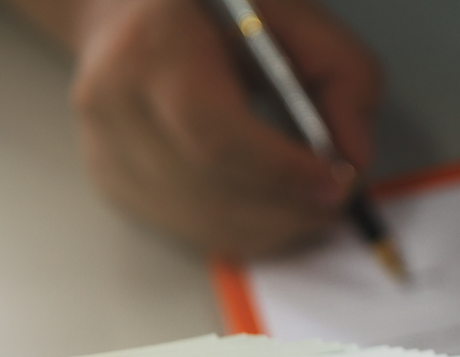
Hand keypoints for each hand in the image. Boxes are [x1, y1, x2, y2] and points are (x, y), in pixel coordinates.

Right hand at [67, 0, 381, 254]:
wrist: (129, 8)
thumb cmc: (220, 10)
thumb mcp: (296, 19)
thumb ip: (344, 78)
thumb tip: (354, 160)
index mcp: (154, 44)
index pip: (214, 132)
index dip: (281, 170)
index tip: (336, 182)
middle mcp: (114, 100)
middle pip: (209, 184)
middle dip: (288, 205)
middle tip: (337, 201)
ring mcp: (105, 146)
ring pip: (202, 220)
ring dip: (273, 226)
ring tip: (311, 204)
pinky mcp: (113, 181)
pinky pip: (190, 231)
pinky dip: (246, 230)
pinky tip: (272, 207)